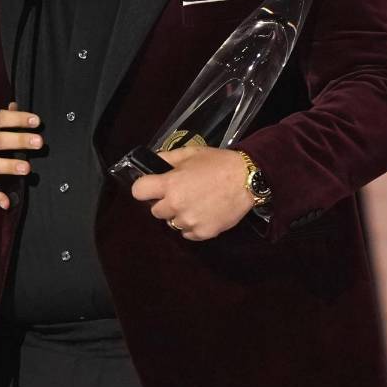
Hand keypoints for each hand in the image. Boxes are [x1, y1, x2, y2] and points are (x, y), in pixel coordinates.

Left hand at [130, 146, 253, 240]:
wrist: (247, 179)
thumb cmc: (218, 163)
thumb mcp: (190, 153)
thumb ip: (167, 158)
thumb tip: (152, 163)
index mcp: (170, 184)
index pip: (138, 191)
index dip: (144, 188)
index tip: (152, 187)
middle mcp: (176, 205)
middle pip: (155, 211)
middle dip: (164, 203)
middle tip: (180, 193)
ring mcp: (189, 221)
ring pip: (172, 223)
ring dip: (179, 215)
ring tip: (195, 203)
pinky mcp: (203, 233)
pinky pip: (187, 234)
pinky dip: (192, 226)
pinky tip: (203, 213)